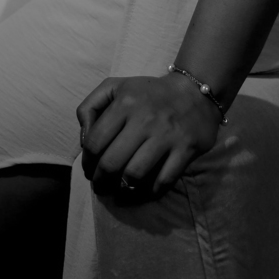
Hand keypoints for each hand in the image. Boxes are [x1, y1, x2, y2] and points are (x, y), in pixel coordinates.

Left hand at [77, 72, 222, 197]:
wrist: (194, 90)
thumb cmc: (148, 93)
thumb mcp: (115, 86)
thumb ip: (90, 106)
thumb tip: (83, 140)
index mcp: (125, 103)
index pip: (95, 142)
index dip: (87, 162)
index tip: (89, 170)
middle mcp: (144, 119)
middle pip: (112, 163)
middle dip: (100, 181)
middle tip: (100, 187)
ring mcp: (166, 135)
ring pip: (135, 175)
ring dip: (122, 189)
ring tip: (118, 191)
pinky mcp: (186, 148)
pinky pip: (163, 181)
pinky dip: (149, 192)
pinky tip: (142, 191)